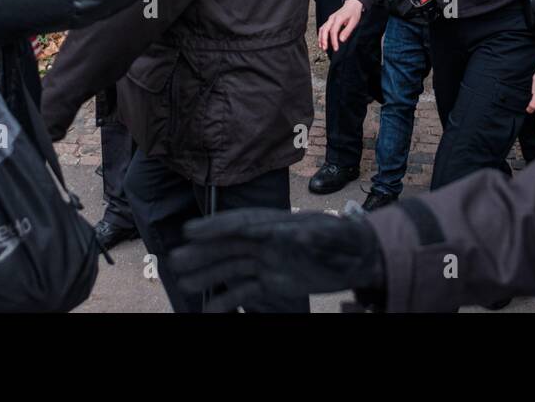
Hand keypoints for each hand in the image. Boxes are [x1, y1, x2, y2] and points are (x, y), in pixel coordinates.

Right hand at [167, 209, 384, 311]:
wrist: (360, 258)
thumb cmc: (349, 242)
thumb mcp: (337, 236)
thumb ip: (318, 234)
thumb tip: (298, 234)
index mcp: (278, 225)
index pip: (242, 224)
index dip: (216, 227)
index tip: (190, 231)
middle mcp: (267, 241)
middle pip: (229, 246)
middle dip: (203, 253)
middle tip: (175, 260)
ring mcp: (268, 261)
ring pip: (232, 268)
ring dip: (208, 275)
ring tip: (183, 283)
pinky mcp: (273, 280)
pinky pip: (245, 290)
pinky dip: (227, 300)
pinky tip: (209, 311)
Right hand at [318, 0, 362, 51]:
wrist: (352, 4)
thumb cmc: (354, 13)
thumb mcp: (354, 22)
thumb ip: (347, 31)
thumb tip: (342, 40)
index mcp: (338, 18)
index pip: (333, 31)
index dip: (334, 40)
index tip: (336, 48)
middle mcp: (332, 18)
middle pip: (325, 30)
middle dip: (324, 40)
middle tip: (325, 48)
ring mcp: (330, 19)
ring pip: (322, 28)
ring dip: (321, 38)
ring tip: (322, 47)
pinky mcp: (329, 20)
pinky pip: (323, 27)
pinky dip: (321, 35)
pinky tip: (321, 40)